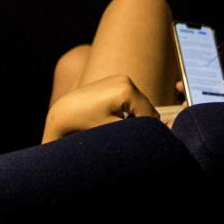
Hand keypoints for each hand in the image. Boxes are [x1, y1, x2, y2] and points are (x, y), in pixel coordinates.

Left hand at [42, 74, 159, 143]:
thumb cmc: (86, 125)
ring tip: (119, 129)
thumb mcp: (112, 131)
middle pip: (148, 109)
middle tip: (128, 138)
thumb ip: (136, 133)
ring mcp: (121, 78)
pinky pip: (132, 99)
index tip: (140, 145)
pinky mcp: (116, 81)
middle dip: (142, 125)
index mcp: (126, 90)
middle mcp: (125, 80)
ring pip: (141, 105)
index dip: (147, 134)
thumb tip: (159, 136)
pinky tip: (116, 118)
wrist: (64, 113)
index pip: (150, 117)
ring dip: (136, 119)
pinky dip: (129, 111)